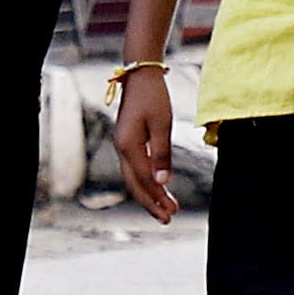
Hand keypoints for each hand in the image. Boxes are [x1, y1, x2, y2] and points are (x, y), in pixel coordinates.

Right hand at [115, 67, 180, 222]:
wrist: (140, 75)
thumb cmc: (153, 96)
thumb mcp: (162, 124)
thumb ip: (162, 153)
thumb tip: (162, 182)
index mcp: (128, 146)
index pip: (143, 180)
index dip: (157, 198)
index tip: (172, 212)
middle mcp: (121, 148)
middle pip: (134, 184)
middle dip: (151, 203)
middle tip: (168, 219)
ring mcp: (123, 145)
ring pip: (134, 178)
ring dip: (150, 194)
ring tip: (166, 209)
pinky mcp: (128, 141)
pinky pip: (135, 168)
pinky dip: (146, 181)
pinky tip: (158, 189)